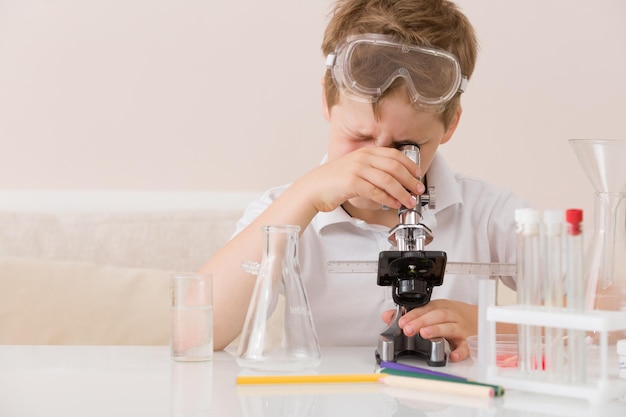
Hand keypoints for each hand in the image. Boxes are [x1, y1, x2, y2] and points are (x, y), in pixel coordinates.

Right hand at [296, 146, 423, 212]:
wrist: (313, 188)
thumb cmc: (333, 181)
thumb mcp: (354, 168)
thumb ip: (372, 169)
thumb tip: (393, 181)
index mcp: (365, 152)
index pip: (394, 155)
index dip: (409, 165)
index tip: (418, 174)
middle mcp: (362, 158)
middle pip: (395, 167)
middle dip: (410, 180)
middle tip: (417, 190)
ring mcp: (357, 169)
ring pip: (388, 180)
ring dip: (402, 192)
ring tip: (409, 201)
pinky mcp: (352, 183)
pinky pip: (377, 192)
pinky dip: (389, 199)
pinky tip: (394, 204)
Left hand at [381, 300, 477, 361]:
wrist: (477, 319)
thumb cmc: (450, 316)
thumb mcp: (430, 311)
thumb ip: (408, 315)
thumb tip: (387, 316)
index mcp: (440, 308)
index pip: (425, 309)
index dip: (413, 315)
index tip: (402, 322)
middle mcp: (451, 316)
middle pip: (437, 316)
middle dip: (421, 321)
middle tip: (408, 330)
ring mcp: (460, 329)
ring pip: (450, 327)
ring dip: (436, 330)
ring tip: (424, 335)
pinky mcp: (468, 342)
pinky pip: (465, 347)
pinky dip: (460, 352)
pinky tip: (452, 356)